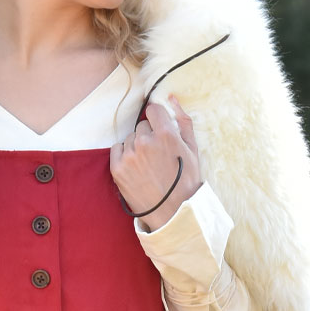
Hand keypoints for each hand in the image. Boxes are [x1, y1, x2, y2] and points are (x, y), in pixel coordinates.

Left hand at [110, 98, 201, 229]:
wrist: (173, 212)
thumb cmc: (186, 180)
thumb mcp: (192, 149)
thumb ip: (182, 120)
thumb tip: (171, 98)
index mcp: (166, 134)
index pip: (153, 110)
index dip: (157, 120)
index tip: (160, 131)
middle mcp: (145, 142)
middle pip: (142, 127)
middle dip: (149, 137)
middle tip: (157, 156)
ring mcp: (130, 155)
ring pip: (130, 139)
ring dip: (137, 147)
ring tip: (148, 165)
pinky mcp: (117, 168)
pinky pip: (117, 149)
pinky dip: (124, 156)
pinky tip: (136, 168)